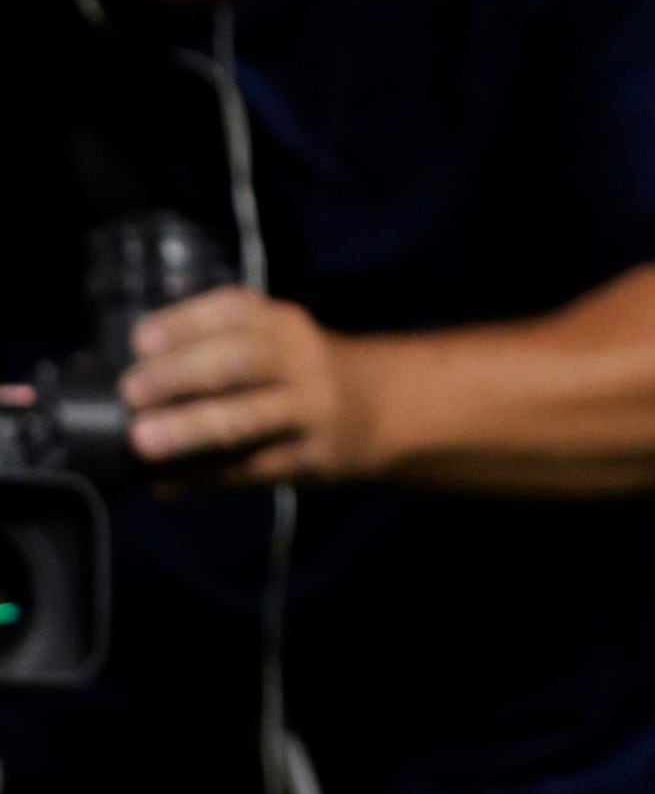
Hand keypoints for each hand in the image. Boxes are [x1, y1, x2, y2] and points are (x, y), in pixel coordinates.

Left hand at [120, 289, 380, 485]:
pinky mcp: (312, 457)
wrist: (384, 406)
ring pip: (246, 418)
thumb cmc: (301, 370)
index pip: (231, 310)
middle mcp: (298, 358)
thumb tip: (131, 376)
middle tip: (131, 392)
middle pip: (239, 360)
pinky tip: (166, 483)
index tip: (142, 342)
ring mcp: (308, 409)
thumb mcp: (274, 339)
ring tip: (142, 441)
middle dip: (181, 374)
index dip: (184, 324)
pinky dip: (204, 476)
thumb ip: (214, 348)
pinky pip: (251, 468)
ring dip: (190, 428)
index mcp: (280, 322)